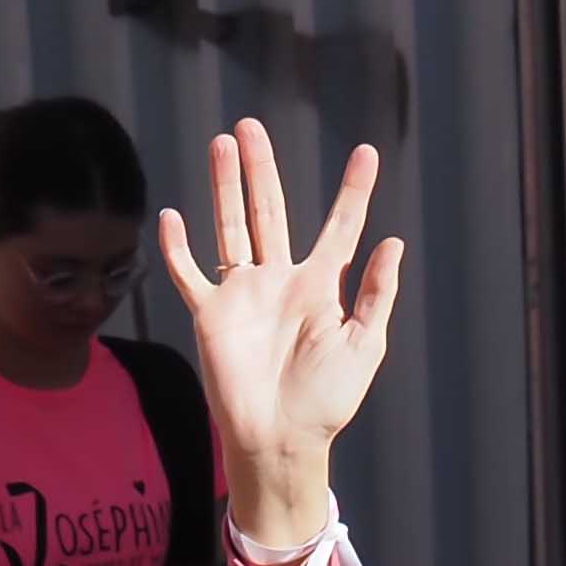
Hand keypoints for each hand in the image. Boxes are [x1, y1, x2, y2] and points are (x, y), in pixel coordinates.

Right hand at [157, 120, 401, 534]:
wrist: (280, 439)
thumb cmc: (327, 400)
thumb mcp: (365, 346)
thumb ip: (375, 293)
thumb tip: (392, 243)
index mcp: (320, 285)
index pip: (339, 227)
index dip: (353, 191)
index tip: (365, 153)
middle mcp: (279, 281)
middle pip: (269, 211)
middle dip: (261, 168)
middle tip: (251, 127)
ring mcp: (242, 296)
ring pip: (231, 228)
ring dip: (225, 187)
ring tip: (221, 145)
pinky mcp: (211, 317)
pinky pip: (191, 275)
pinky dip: (179, 248)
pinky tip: (172, 217)